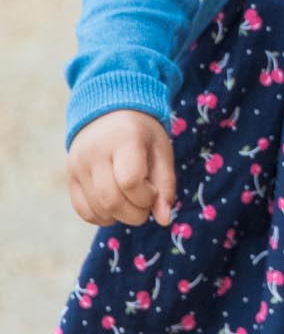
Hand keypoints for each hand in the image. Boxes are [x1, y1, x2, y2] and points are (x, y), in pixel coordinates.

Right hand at [67, 109, 175, 227]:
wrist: (109, 113)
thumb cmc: (142, 134)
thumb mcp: (161, 151)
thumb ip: (165, 185)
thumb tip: (164, 220)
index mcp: (123, 139)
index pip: (130, 181)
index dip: (146, 196)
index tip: (154, 191)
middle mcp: (94, 152)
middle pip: (111, 200)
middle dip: (135, 214)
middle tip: (145, 206)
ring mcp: (77, 165)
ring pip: (96, 209)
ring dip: (120, 217)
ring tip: (132, 204)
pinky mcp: (68, 177)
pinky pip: (82, 210)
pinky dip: (101, 217)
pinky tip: (115, 208)